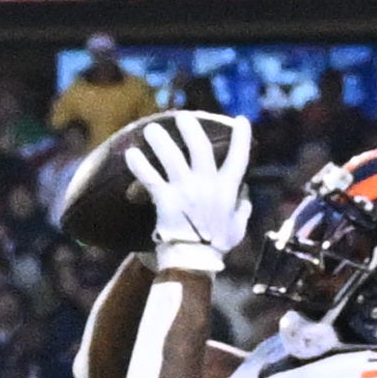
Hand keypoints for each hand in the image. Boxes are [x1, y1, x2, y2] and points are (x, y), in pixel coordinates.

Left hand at [123, 109, 253, 263]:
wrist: (194, 261)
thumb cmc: (216, 247)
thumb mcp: (238, 227)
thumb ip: (242, 209)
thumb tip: (245, 195)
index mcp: (228, 189)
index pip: (240, 157)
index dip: (241, 137)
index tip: (240, 119)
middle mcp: (208, 184)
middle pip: (200, 147)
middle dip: (191, 128)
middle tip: (181, 116)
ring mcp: (186, 190)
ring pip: (172, 157)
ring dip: (161, 140)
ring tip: (151, 129)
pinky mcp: (166, 199)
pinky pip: (150, 177)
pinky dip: (140, 165)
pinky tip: (130, 154)